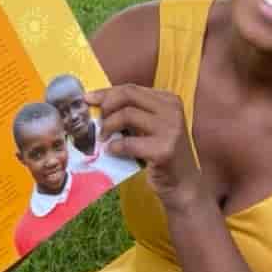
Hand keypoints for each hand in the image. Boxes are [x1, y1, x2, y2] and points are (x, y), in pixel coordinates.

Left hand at [87, 85, 203, 210]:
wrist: (183, 183)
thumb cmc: (161, 153)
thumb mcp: (152, 126)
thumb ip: (133, 112)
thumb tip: (99, 102)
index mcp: (169, 100)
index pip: (131, 88)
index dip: (106, 93)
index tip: (88, 99)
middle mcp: (172, 111)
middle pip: (128, 95)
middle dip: (106, 106)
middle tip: (97, 122)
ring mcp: (171, 130)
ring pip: (127, 115)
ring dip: (108, 126)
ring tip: (103, 138)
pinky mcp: (164, 150)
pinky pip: (129, 142)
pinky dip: (115, 146)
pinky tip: (112, 151)